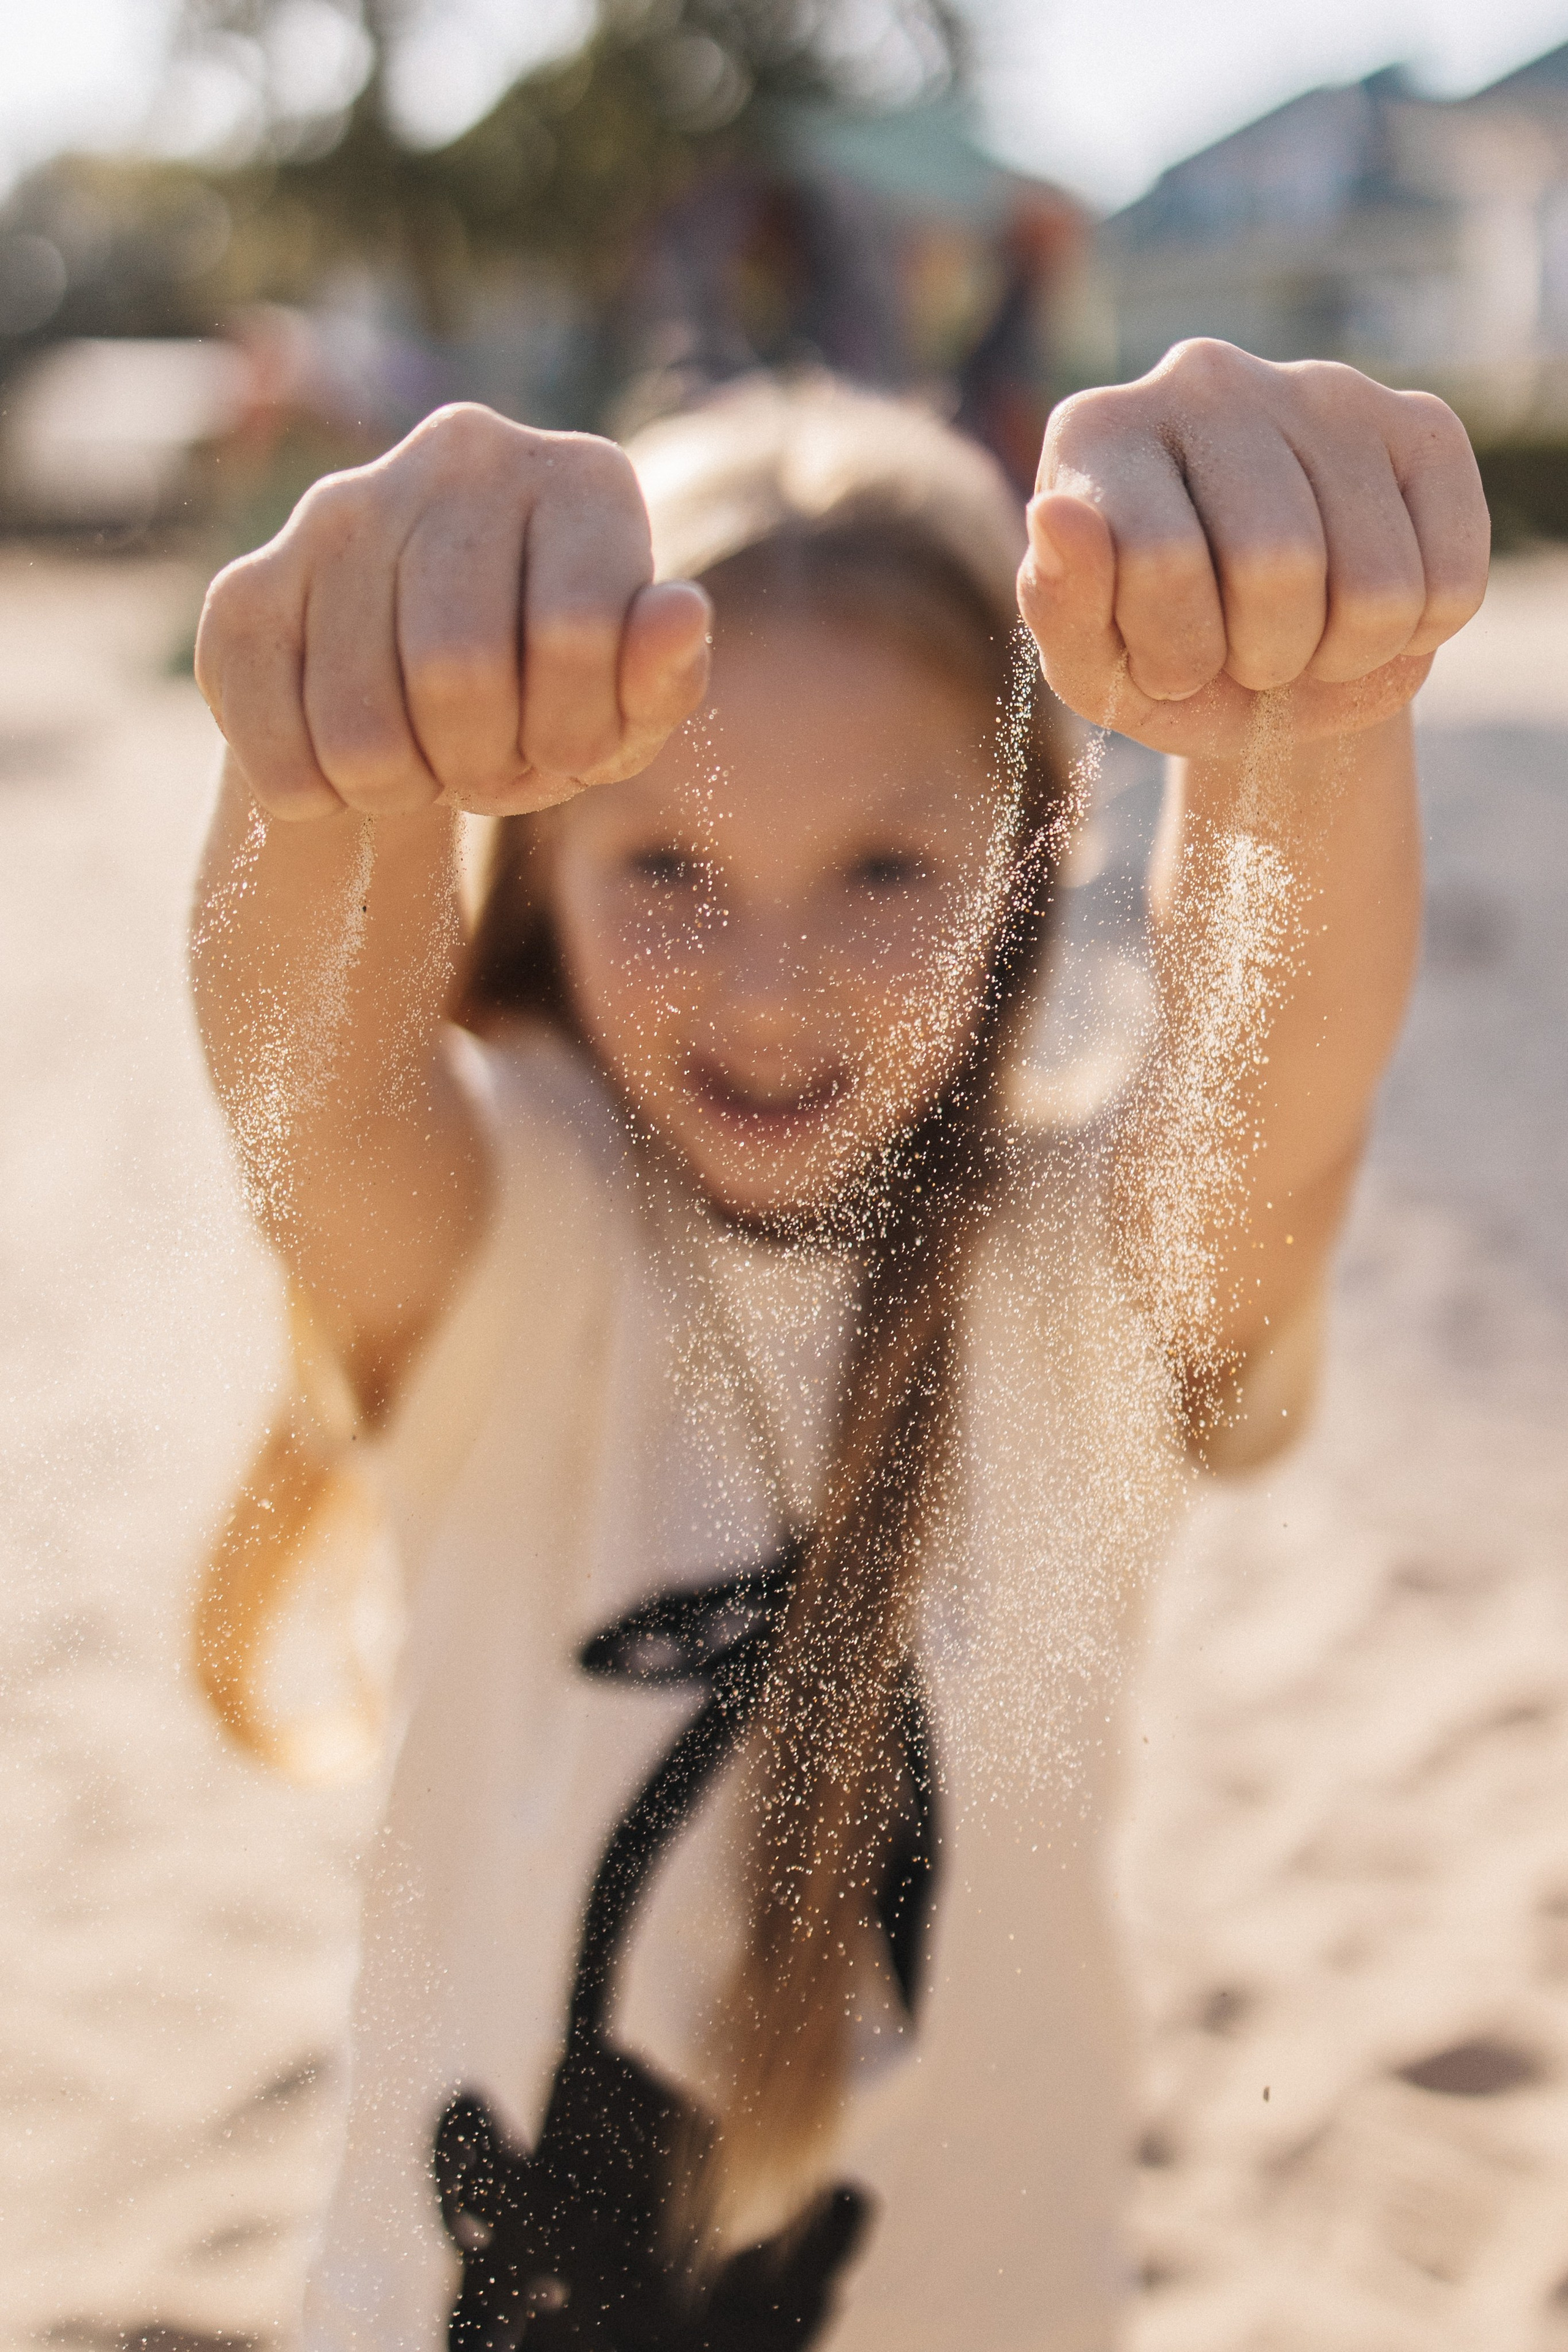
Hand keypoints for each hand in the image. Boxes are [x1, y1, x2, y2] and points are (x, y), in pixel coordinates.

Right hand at [195, 403, 710, 819]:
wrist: (416, 710)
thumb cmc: (549, 703)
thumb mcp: (624, 712)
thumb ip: (661, 676)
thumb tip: (679, 613)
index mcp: (583, 477)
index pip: (570, 632)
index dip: (574, 736)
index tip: (572, 750)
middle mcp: (459, 454)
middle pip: (456, 669)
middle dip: (484, 765)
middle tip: (491, 768)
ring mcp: (339, 508)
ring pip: (359, 725)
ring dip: (402, 790)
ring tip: (425, 765)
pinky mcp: (243, 587)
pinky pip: (275, 744)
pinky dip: (319, 797)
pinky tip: (346, 767)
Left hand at [1017, 340, 1488, 756]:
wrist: (1264, 668)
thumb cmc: (1159, 658)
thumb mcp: (1094, 664)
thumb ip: (1060, 605)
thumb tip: (1056, 515)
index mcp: (1097, 431)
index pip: (1163, 559)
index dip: (1174, 656)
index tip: (1164, 667)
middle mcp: (1204, 377)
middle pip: (1278, 561)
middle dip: (1263, 658)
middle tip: (1243, 660)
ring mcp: (1321, 386)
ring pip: (1375, 581)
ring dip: (1339, 656)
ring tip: (1300, 641)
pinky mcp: (1421, 423)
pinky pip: (1448, 576)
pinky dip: (1410, 637)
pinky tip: (1361, 613)